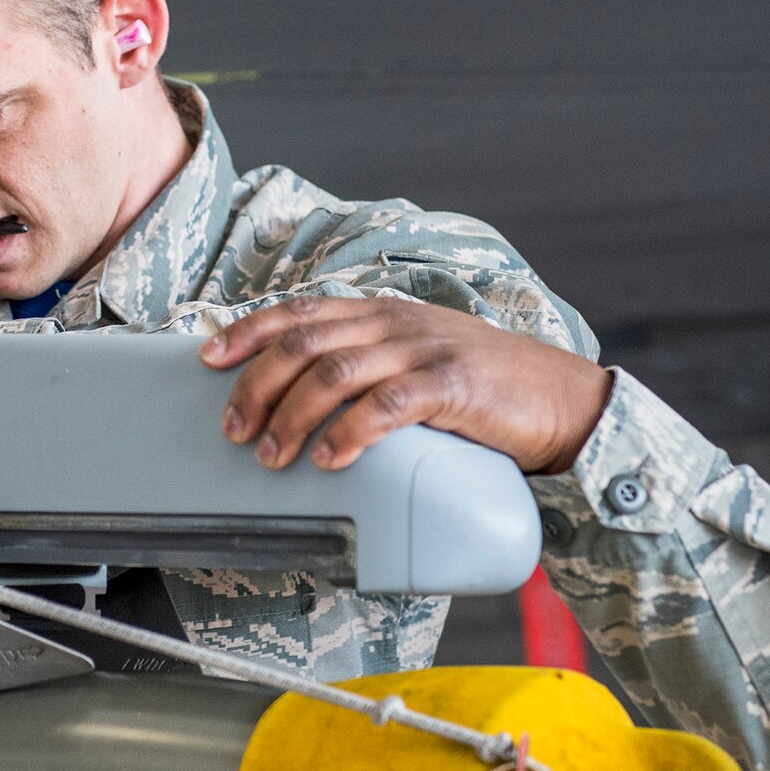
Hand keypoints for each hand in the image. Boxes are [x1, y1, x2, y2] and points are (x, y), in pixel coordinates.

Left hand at [200, 296, 612, 474]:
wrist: (560, 398)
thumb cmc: (482, 388)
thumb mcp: (415, 361)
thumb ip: (367, 366)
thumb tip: (300, 395)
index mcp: (381, 313)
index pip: (300, 312)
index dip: (248, 332)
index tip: (208, 359)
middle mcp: (395, 322)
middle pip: (304, 343)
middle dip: (257, 386)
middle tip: (233, 430)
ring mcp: (423, 349)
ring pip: (335, 372)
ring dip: (293, 416)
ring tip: (272, 456)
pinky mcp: (452, 384)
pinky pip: (387, 404)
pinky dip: (350, 431)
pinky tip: (329, 458)